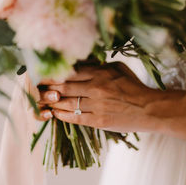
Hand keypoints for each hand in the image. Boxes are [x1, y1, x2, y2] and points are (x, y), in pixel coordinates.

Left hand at [38, 63, 162, 132]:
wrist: (149, 108)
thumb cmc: (133, 86)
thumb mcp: (118, 68)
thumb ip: (99, 65)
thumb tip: (81, 63)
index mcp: (99, 73)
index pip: (69, 72)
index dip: (54, 74)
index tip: (43, 75)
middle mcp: (94, 88)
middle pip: (64, 87)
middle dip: (48, 88)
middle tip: (37, 88)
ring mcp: (95, 105)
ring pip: (66, 103)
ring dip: (52, 103)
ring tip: (43, 102)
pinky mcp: (98, 121)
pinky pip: (74, 118)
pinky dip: (62, 116)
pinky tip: (55, 114)